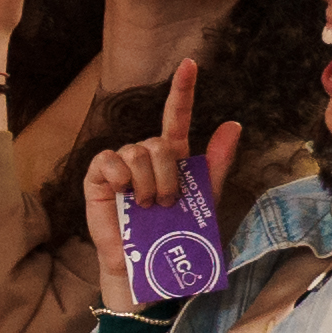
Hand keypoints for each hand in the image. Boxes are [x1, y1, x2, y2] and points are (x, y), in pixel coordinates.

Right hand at [78, 60, 234, 284]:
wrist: (146, 268)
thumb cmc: (173, 238)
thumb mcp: (203, 200)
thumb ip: (216, 163)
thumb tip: (234, 123)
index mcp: (171, 158)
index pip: (175, 116)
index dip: (182, 90)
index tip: (190, 63)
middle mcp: (144, 157)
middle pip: (158, 142)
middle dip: (168, 175)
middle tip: (167, 203)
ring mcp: (119, 166)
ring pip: (137, 152)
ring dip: (148, 183)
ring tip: (147, 207)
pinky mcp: (97, 178)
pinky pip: (110, 160)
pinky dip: (120, 176)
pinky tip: (123, 193)